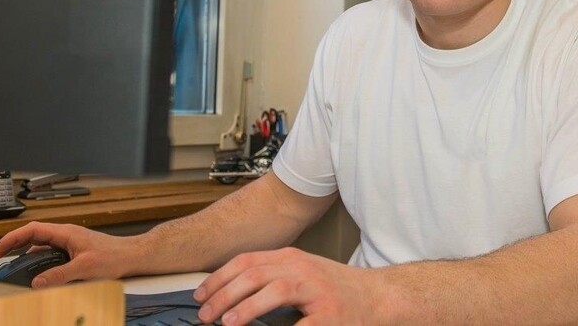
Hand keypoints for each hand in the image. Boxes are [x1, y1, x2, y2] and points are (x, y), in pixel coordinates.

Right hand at [0, 222, 134, 287]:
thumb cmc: (115, 256)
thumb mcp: (85, 268)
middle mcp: (67, 235)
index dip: (14, 237)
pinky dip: (39, 258)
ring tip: (12, 261)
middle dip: (15, 243)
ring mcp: (71, 242)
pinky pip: (51, 252)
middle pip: (35, 235)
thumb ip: (60, 275)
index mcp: (67, 232)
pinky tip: (35, 268)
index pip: (34, 229)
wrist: (133, 255)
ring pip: (43, 244)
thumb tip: (38, 282)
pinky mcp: (75, 251)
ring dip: (26, 251)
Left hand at [193, 247, 380, 324]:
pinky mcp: (328, 314)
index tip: (201, 295)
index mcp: (291, 259)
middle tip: (205, 314)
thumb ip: (270, 279)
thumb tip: (230, 295)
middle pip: (254, 274)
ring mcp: (316, 289)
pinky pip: (299, 324)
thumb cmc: (336, 290)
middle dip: (223, 294)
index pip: (246, 261)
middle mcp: (302, 268)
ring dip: (245, 308)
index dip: (219, 278)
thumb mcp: (300, 274)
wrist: (377, 296)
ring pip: (273, 290)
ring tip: (227, 321)